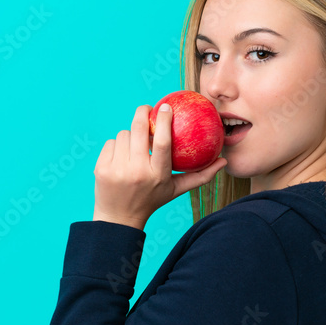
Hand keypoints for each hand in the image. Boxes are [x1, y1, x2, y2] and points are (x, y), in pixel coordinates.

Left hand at [92, 103, 226, 229]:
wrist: (119, 217)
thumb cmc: (152, 200)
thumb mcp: (176, 190)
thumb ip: (200, 176)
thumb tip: (223, 161)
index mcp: (157, 175)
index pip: (162, 143)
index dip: (164, 122)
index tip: (166, 107)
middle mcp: (137, 171)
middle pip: (138, 130)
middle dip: (142, 113)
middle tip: (148, 109)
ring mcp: (117, 169)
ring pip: (123, 134)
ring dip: (130, 136)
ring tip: (135, 146)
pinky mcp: (101, 168)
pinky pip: (111, 143)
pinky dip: (117, 146)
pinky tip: (122, 156)